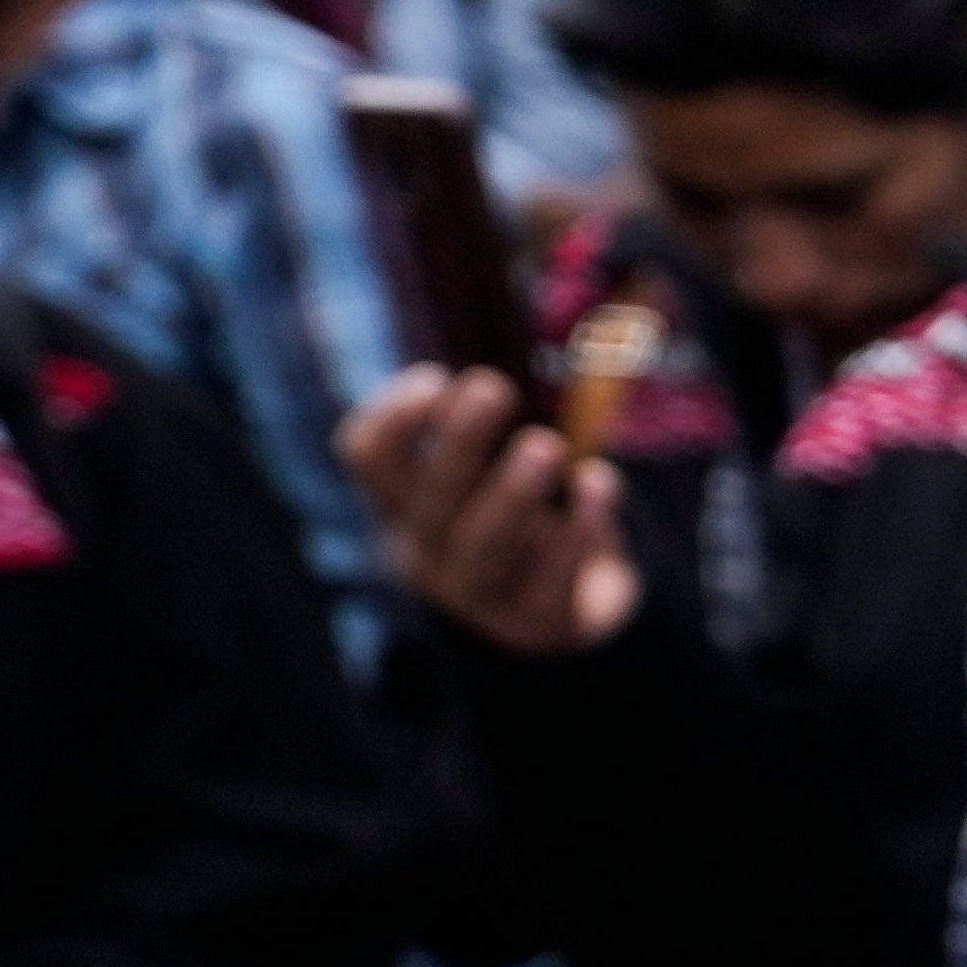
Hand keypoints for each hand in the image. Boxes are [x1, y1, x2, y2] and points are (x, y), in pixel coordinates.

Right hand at [343, 365, 636, 655]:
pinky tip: (600, 484)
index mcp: (400, 504)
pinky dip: (577, 530)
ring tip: (546, 445)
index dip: (393, 416)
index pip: (366, 457)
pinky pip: (551, 577)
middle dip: (459, 439)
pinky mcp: (535, 620)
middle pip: (428, 496)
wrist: (562, 615)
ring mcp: (475, 594)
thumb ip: (501, 422)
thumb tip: (552, 346)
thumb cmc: (523, 517)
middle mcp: (424, 550)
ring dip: (512, 490)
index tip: (436, 376)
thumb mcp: (497, 469)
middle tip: (493, 386)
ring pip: (483, 542)